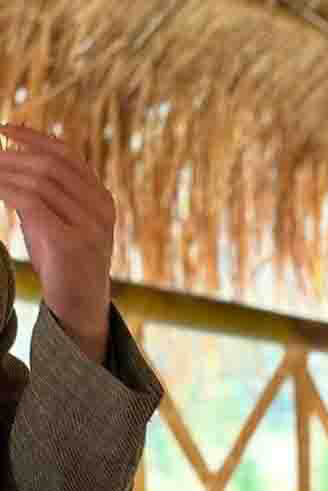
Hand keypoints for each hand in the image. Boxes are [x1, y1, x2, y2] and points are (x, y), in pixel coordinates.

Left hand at [0, 125, 114, 363]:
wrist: (80, 308)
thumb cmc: (63, 265)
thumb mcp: (55, 222)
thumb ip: (42, 194)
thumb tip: (10, 160)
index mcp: (102, 200)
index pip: (68, 155)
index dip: (35, 137)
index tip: (5, 129)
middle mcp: (102, 209)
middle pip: (52, 164)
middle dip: (13, 156)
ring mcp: (91, 226)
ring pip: (40, 181)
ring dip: (5, 172)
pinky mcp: (73, 242)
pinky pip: (32, 203)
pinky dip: (6, 190)